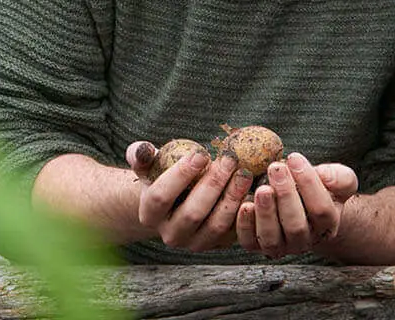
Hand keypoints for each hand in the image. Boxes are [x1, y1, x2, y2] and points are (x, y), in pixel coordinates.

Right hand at [125, 140, 253, 250]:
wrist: (174, 205)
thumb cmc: (162, 177)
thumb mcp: (149, 166)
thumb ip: (141, 155)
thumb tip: (143, 149)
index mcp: (149, 214)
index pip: (162, 197)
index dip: (181, 175)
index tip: (201, 153)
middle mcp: (170, 235)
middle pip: (192, 213)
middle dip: (213, 184)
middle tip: (230, 159)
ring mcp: (194, 244)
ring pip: (216, 224)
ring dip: (232, 197)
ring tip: (244, 173)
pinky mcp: (216, 245)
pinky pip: (233, 232)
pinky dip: (244, 212)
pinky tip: (253, 191)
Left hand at [234, 153, 357, 257]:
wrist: (301, 204)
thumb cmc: (319, 188)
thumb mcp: (337, 179)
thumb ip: (339, 177)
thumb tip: (323, 174)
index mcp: (327, 225)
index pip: (321, 209)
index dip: (309, 183)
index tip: (295, 157)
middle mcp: (304, 240)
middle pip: (296, 226)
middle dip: (285, 195)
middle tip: (276, 168)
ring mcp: (281, 246)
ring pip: (272, 238)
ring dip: (266, 212)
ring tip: (262, 188)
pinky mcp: (257, 245)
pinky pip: (250, 241)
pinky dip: (245, 225)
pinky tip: (245, 204)